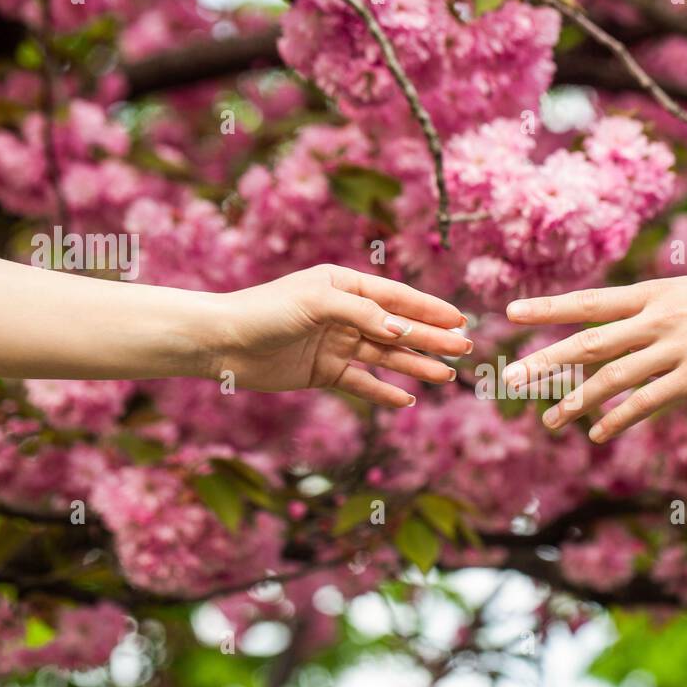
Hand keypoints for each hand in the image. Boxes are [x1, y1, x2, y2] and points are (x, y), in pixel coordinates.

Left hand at [208, 264, 471, 405]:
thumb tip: (402, 331)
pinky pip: (361, 382)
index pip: (396, 299)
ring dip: (415, 366)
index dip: (429, 310)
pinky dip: (383, 392)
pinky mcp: (323, 372)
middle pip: (397, 329)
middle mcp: (343, 313)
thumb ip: (363, 316)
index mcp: (343, 286)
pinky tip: (407, 400)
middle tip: (464, 350)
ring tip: (446, 377)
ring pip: (385, 357)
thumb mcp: (317, 304)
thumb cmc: (265, 311)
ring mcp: (335, 344)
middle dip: (431, 339)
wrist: (222, 342)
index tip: (460, 320)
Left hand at [503, 270, 686, 442]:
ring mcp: (677, 349)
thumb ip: (656, 312)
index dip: (548, 308)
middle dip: (546, 361)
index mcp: (654, 294)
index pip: (589, 301)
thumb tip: (626, 328)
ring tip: (550, 420)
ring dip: (577, 401)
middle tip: (510, 378)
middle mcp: (658, 319)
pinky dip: (618, 419)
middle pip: (590, 342)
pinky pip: (648, 402)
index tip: (511, 312)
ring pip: (613, 378)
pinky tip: (597, 433)